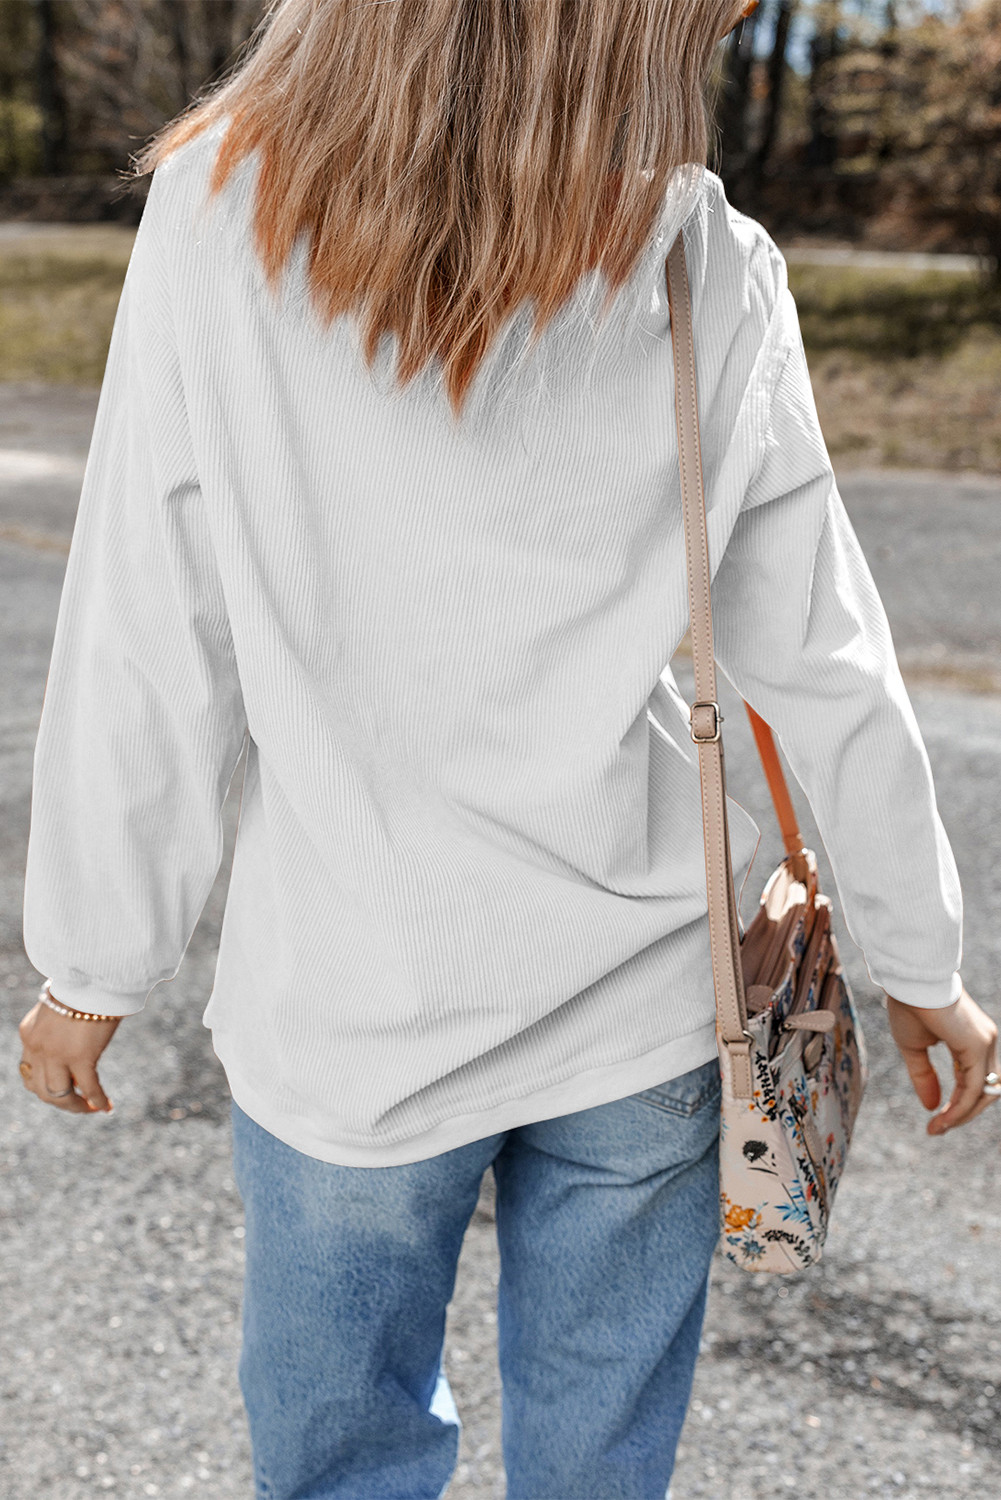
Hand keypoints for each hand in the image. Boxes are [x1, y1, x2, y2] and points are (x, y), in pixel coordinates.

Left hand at [18, 995, 120, 1113]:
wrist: (94, 974)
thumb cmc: (84, 986)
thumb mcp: (60, 1008)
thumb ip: (59, 1028)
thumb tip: (74, 1042)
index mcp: (29, 1033)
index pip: (29, 1071)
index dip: (44, 1085)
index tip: (64, 1089)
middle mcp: (37, 1047)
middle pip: (41, 1089)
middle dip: (61, 1101)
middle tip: (79, 1105)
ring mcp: (57, 1054)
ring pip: (58, 1095)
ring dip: (75, 1106)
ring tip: (91, 1109)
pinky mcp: (80, 1056)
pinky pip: (88, 1088)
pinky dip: (97, 1100)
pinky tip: (107, 1106)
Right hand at [885, 983, 998, 1135]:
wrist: (909, 980)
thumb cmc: (908, 1005)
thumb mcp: (913, 1048)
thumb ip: (924, 1076)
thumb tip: (931, 1107)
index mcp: (971, 1040)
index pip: (973, 1082)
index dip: (956, 1106)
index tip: (934, 1123)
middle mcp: (985, 1042)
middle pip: (985, 1092)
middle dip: (963, 1114)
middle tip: (938, 1129)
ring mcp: (986, 1043)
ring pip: (984, 1093)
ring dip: (963, 1116)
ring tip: (939, 1128)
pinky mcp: (978, 1045)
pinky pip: (974, 1088)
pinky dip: (961, 1107)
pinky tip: (943, 1118)